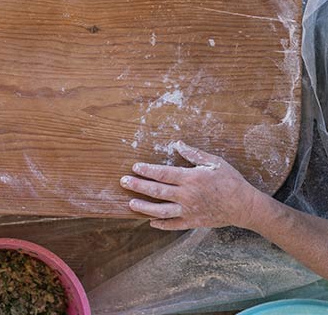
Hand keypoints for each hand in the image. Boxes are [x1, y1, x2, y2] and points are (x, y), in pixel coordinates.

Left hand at [119, 141, 263, 229]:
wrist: (245, 206)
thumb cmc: (231, 181)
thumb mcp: (214, 162)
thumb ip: (194, 154)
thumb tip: (177, 143)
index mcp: (191, 178)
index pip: (163, 174)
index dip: (147, 170)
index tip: (135, 167)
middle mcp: (187, 195)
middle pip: (157, 191)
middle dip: (138, 186)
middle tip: (124, 182)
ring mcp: (188, 210)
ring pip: (161, 210)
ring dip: (144, 207)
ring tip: (130, 203)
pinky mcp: (192, 222)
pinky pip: (173, 225)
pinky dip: (161, 224)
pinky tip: (150, 222)